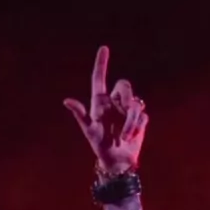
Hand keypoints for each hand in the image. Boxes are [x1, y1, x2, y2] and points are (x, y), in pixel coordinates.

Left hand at [63, 46, 148, 174]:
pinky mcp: (139, 119)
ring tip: (125, 136)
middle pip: (125, 85)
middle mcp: (114, 103)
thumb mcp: (89, 130)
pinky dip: (137, 127)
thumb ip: (80, 114)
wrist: (116, 161)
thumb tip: (66, 100)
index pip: (100, 79)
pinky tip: (131, 137)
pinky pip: (143, 116)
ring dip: (131, 121)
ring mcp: (127, 110)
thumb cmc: (99, 145)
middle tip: (126, 107)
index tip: (103, 48)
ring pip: (135, 103)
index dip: (101, 63)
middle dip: (127, 96)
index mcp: (100, 103)